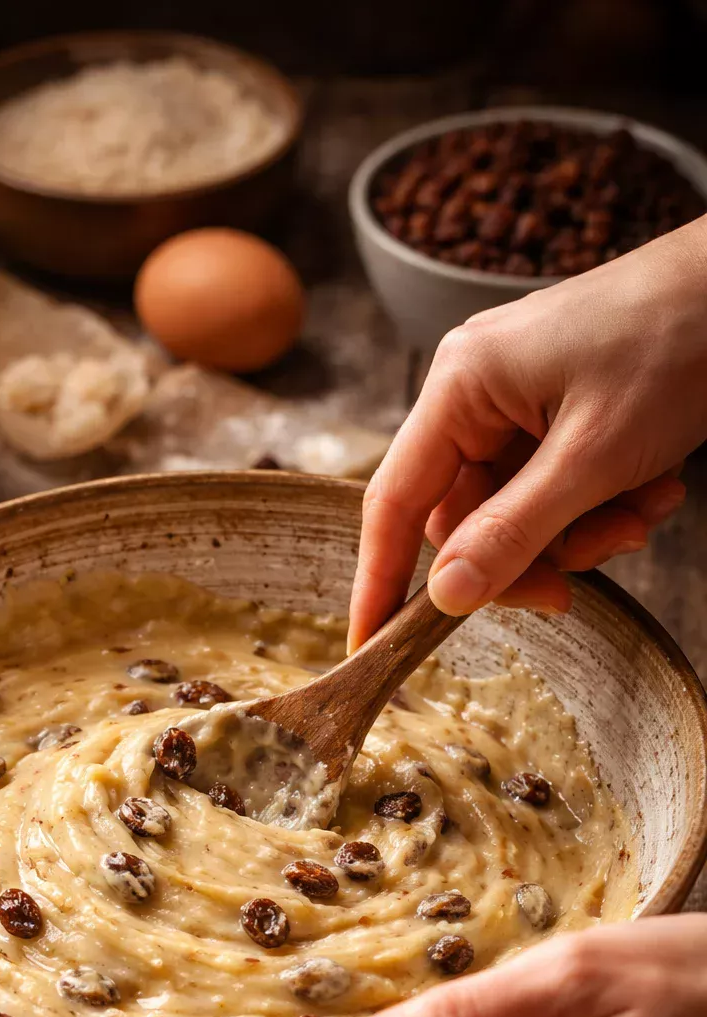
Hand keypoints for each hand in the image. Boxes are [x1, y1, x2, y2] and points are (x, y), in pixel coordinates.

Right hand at [349, 216, 706, 648]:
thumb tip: (445, 596)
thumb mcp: (591, 457)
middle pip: (464, 519)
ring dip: (581, 533)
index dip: (380, 579)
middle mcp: (476, 393)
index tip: (372, 645)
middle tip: (576, 587)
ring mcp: (518, 402)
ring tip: (641, 511)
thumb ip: (512, 532)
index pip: (393, 502)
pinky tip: (651, 489)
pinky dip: (601, 506)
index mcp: (461, 385)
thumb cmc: (674, 340)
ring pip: (516, 514)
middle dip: (527, 556)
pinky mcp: (558, 413)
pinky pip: (554, 490)